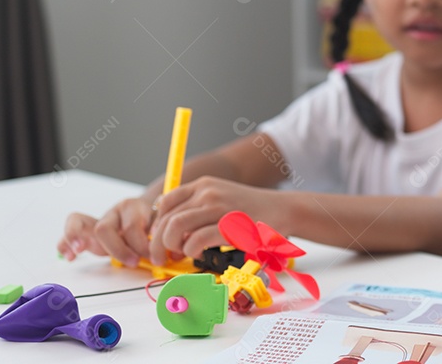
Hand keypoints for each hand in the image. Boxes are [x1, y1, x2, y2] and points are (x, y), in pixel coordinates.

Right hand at [57, 197, 152, 266]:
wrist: (144, 213)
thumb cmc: (151, 221)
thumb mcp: (159, 222)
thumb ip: (158, 228)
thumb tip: (157, 238)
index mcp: (132, 208)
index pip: (132, 226)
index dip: (142, 244)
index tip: (153, 257)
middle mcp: (112, 213)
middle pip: (104, 227)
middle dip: (117, 249)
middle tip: (133, 262)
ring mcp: (96, 222)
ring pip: (78, 223)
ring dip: (75, 237)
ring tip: (78, 250)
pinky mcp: (85, 233)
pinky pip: (67, 235)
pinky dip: (65, 244)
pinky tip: (69, 256)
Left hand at [149, 176, 279, 264]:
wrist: (284, 209)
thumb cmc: (253, 211)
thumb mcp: (222, 199)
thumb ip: (199, 208)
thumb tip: (170, 230)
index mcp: (204, 185)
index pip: (165, 202)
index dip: (158, 224)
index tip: (161, 239)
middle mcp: (207, 192)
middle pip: (167, 218)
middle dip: (158, 243)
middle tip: (162, 257)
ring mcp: (218, 207)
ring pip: (175, 228)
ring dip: (171, 247)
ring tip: (179, 255)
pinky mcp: (228, 225)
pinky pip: (196, 240)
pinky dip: (190, 251)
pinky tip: (196, 254)